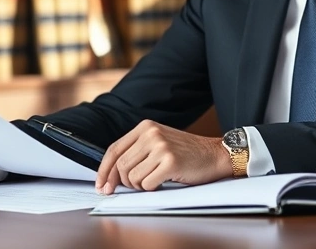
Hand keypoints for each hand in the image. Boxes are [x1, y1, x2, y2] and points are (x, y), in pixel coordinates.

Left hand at [95, 120, 230, 194]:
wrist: (215, 154)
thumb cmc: (186, 153)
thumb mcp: (158, 142)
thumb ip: (136, 151)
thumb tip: (110, 175)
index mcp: (145, 126)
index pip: (114, 150)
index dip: (104, 170)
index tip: (101, 185)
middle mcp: (151, 133)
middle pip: (121, 166)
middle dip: (123, 183)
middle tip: (134, 187)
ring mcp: (161, 147)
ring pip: (132, 177)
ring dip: (140, 186)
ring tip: (154, 180)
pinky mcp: (170, 162)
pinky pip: (147, 184)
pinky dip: (152, 189)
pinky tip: (164, 181)